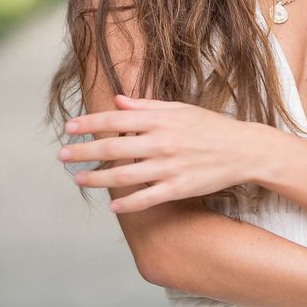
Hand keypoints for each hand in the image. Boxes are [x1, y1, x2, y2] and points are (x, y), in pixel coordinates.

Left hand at [58, 95, 265, 212]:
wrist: (244, 150)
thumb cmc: (210, 126)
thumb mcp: (179, 109)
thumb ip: (146, 107)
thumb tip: (117, 101)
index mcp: (161, 120)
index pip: (116, 120)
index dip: (89, 124)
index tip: (69, 128)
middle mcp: (162, 142)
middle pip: (113, 148)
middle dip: (84, 152)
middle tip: (62, 156)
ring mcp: (170, 166)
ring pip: (125, 176)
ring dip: (98, 178)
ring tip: (79, 179)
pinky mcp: (180, 188)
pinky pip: (148, 198)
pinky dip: (128, 204)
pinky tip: (113, 206)